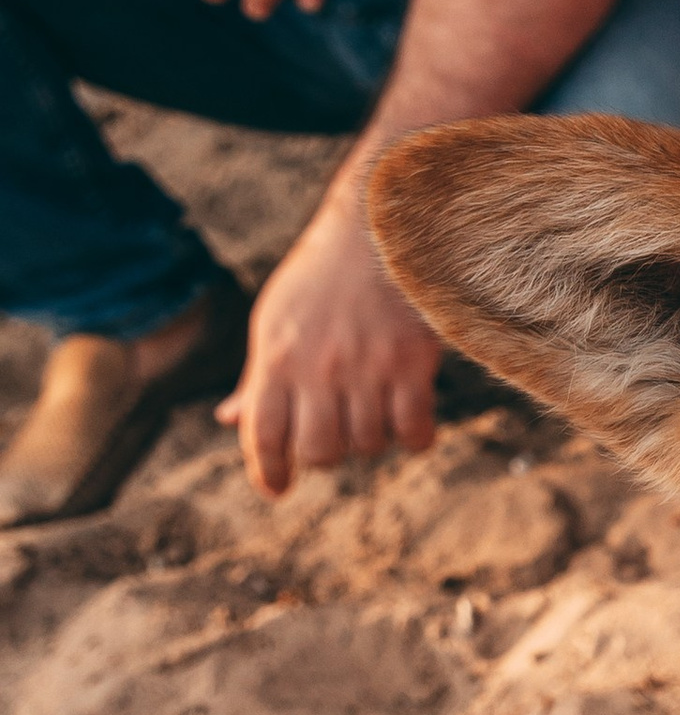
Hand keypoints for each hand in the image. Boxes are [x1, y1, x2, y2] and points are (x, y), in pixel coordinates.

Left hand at [218, 180, 442, 496]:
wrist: (378, 225)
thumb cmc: (320, 277)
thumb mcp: (275, 320)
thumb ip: (258, 376)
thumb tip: (230, 420)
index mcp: (278, 358)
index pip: (264, 436)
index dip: (268, 473)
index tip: (277, 488)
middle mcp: (319, 368)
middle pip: (319, 452)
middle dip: (324, 456)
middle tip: (333, 438)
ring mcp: (368, 367)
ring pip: (367, 445)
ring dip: (369, 441)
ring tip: (372, 415)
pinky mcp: (413, 363)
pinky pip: (413, 431)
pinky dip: (413, 439)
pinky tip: (409, 425)